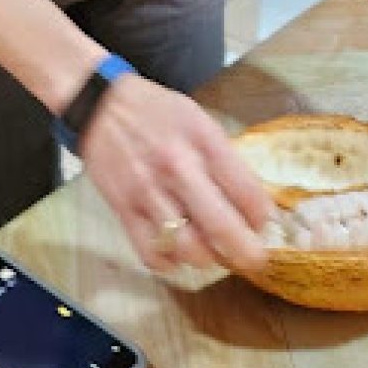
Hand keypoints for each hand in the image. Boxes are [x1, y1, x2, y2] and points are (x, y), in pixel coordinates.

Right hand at [80, 74, 271, 275]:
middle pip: (221, 226)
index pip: (246, 190)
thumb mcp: (198, 120)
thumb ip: (224, 158)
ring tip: (213, 251)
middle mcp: (178, 167)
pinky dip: (170, 262)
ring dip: (207, 257)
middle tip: (254, 259)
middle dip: (247, 252)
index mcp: (203, 140)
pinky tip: (177, 252)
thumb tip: (253, 201)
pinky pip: (152, 253)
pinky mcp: (123, 209)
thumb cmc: (155, 111)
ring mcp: (148, 191)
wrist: (101, 105)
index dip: (263, 217)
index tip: (266, 224)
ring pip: (189, 248)